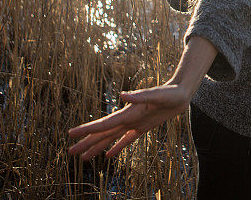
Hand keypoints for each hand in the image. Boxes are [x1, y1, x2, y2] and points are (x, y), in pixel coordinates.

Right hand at [68, 84, 190, 160]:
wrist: (180, 92)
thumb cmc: (170, 92)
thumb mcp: (157, 94)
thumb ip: (140, 96)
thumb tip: (121, 95)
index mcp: (128, 112)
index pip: (104, 124)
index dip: (87, 130)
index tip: (71, 134)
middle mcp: (128, 118)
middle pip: (103, 133)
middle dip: (86, 142)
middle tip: (70, 152)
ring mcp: (134, 123)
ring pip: (111, 138)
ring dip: (97, 147)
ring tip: (83, 157)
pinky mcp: (143, 127)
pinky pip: (126, 140)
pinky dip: (116, 147)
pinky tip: (108, 156)